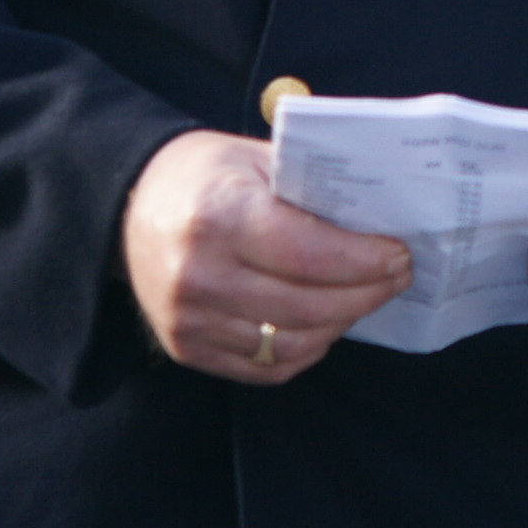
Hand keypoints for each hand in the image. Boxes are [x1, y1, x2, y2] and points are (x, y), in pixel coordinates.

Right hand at [120, 130, 410, 385]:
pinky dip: (305, 350)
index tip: (399, 255)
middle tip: (395, 277)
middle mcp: (198, 275)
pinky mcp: (186, 349)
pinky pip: (264, 367)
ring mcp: (188, 320)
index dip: (364, 261)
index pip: (309, 253)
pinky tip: (324, 324)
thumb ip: (312, 187)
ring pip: (290, 344)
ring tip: (364, 298)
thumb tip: (383, 217)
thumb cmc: (204, 176)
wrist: (128, 206)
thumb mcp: (255, 160)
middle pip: (306, 305)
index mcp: (217, 217)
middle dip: (365, 294)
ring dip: (340, 324)